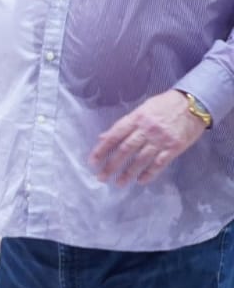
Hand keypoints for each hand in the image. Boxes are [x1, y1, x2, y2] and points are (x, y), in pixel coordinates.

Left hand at [90, 90, 207, 186]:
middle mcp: (147, 129)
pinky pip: (159, 163)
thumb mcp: (141, 109)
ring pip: (140, 159)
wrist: (194, 103)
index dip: (101, 150)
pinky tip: (141, 181)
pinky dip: (149, 173)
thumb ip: (124, 124)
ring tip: (119, 183)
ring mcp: (161, 139)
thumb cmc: (164, 105)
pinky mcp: (174, 147)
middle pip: (125, 150)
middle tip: (102, 177)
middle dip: (111, 165)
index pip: (114, 136)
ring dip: (128, 173)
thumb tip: (103, 137)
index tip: (92, 162)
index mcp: (136, 118)